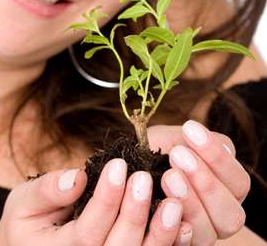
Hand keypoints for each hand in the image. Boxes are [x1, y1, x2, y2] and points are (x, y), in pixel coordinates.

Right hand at [0, 160, 190, 245]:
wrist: (34, 245)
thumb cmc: (30, 221)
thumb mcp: (26, 204)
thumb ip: (47, 192)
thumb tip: (78, 178)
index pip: (88, 231)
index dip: (106, 198)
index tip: (119, 164)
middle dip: (134, 212)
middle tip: (144, 178)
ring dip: (160, 234)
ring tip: (174, 204)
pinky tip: (186, 225)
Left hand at [148, 121, 249, 245]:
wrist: (125, 172)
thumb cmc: (155, 153)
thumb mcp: (173, 139)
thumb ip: (191, 140)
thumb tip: (201, 137)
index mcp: (226, 190)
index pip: (238, 181)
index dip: (218, 156)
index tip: (189, 128)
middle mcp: (217, 218)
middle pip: (230, 214)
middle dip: (206, 182)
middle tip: (178, 154)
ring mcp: (198, 236)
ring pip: (207, 232)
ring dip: (189, 202)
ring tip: (167, 175)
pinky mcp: (174, 245)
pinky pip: (180, 245)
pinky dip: (171, 228)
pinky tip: (160, 207)